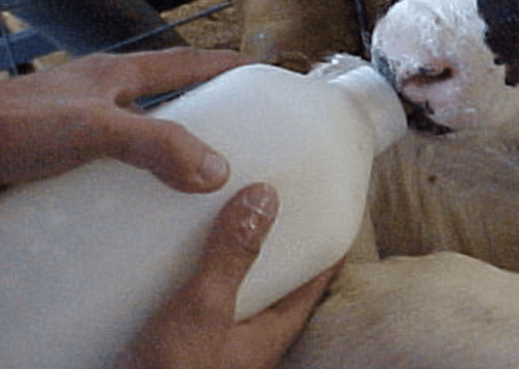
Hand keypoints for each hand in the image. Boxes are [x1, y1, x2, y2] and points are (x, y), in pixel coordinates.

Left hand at [0, 48, 246, 190]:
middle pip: (167, 103)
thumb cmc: (10, 122)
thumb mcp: (93, 127)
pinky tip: (139, 220)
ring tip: (197, 194)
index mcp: (117, 76)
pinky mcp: (60, 166)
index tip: (262, 73)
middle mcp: (102, 101)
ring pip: (139, 144)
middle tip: (239, 145)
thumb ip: (154, 143)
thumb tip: (215, 170)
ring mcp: (81, 134)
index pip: (187, 62)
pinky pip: (110, 179)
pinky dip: (130, 194)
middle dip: (204, 119)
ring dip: (166, 163)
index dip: (226, 65)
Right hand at [122, 183, 340, 368]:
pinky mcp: (177, 350)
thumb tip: (266, 197)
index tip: (331, 207)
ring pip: (229, 293)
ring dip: (220, 260)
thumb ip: (232, 257)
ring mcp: (213, 347)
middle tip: (262, 199)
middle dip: (268, 244)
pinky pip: (189, 305)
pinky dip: (183, 280)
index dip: (326, 244)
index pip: (315, 280)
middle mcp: (247, 341)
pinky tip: (159, 264)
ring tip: (208, 219)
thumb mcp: (204, 309)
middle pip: (272, 283)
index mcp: (270, 333)